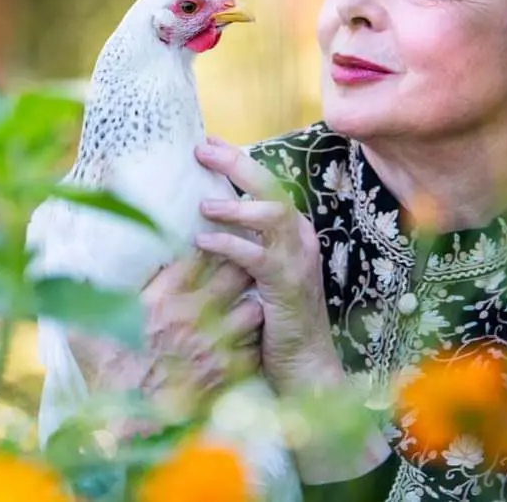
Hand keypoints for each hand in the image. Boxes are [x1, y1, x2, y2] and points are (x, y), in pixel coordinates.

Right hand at [67, 255, 262, 439]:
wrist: (125, 429)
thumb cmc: (106, 379)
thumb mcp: (88, 332)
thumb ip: (91, 301)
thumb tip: (84, 280)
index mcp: (160, 299)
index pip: (198, 255)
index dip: (210, 245)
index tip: (214, 244)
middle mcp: (192, 315)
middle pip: (235, 272)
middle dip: (241, 267)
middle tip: (241, 269)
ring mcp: (214, 344)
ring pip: (253, 308)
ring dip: (251, 305)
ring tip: (247, 305)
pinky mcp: (228, 372)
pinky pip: (254, 346)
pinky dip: (253, 342)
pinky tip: (246, 342)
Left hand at [194, 137, 341, 394]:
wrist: (305, 365)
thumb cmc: (276, 320)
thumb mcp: (258, 274)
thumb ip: (242, 245)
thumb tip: (202, 218)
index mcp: (293, 231)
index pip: (266, 184)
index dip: (237, 161)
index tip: (206, 142)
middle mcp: (300, 238)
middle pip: (272, 187)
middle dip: (236, 163)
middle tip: (202, 148)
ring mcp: (297, 260)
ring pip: (273, 214)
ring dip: (236, 204)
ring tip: (203, 203)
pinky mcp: (287, 285)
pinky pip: (257, 256)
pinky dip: (229, 244)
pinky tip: (203, 241)